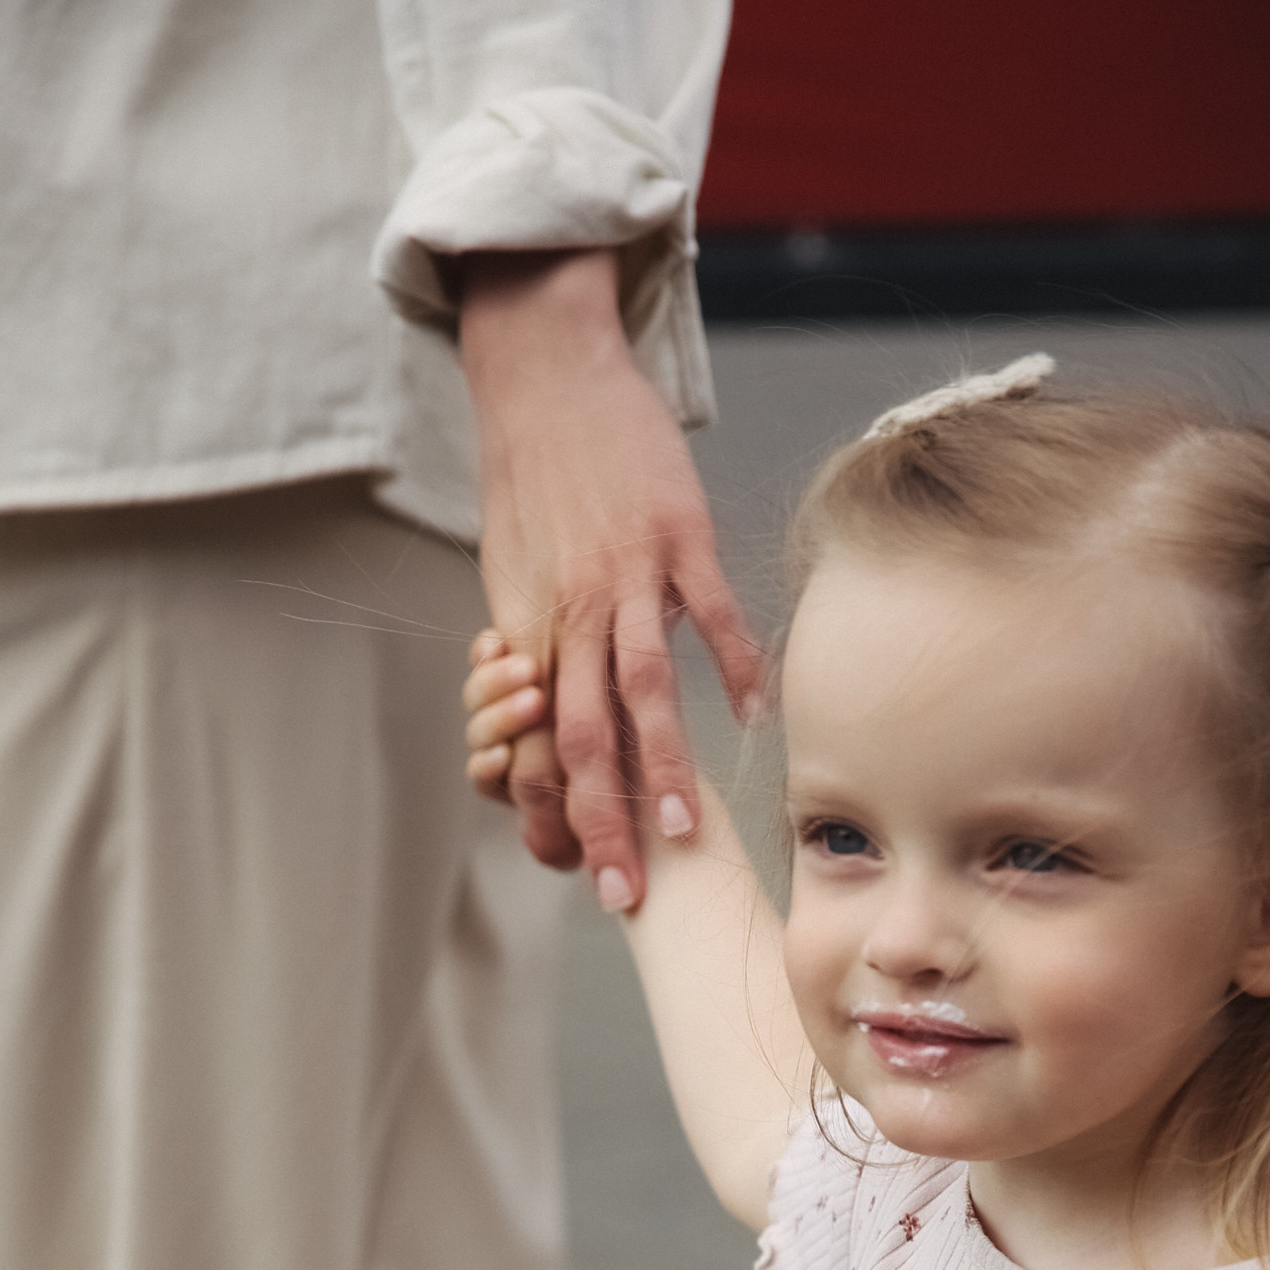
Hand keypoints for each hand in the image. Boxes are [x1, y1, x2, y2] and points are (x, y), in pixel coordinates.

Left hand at [458, 249, 760, 910]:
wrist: (547, 378)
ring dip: (661, 765)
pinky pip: (711, 614)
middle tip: (622, 892)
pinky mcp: (678, 535)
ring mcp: (628, 576)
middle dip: (601, 822)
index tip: (578, 870)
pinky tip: (755, 714)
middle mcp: (572, 615)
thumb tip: (561, 719)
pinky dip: (737, 666)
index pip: (538, 746)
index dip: (555, 814)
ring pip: (641, 690)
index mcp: (530, 633)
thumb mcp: (515, 575)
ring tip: (680, 830)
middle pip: (581, 739)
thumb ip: (544, 648)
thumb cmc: (532, 482)